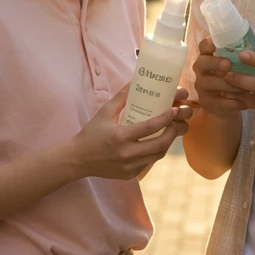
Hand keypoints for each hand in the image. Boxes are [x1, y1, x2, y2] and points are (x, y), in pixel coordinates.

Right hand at [67, 85, 192, 179]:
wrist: (78, 159)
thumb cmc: (91, 133)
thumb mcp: (104, 112)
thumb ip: (122, 97)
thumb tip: (136, 80)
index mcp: (120, 136)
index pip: (150, 127)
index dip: (166, 118)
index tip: (175, 110)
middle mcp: (126, 154)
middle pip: (160, 144)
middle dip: (173, 132)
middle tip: (176, 122)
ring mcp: (129, 167)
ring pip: (158, 155)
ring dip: (167, 143)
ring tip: (170, 131)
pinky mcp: (130, 174)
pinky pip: (149, 163)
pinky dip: (156, 152)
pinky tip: (156, 143)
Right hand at [189, 37, 248, 116]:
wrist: (229, 104)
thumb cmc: (236, 78)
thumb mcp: (238, 66)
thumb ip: (243, 57)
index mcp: (208, 56)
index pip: (203, 46)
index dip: (208, 43)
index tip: (216, 43)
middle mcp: (201, 70)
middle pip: (202, 62)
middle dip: (215, 62)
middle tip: (228, 64)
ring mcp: (201, 87)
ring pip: (211, 83)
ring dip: (230, 85)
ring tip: (247, 87)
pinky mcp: (205, 103)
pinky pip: (219, 102)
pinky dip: (233, 102)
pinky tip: (246, 102)